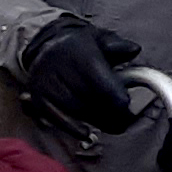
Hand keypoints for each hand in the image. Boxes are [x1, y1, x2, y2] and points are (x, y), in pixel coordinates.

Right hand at [15, 14, 142, 133]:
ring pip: (74, 109)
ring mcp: (44, 83)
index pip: (95, 76)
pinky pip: (56, 117)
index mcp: (76, 50)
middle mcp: (56, 66)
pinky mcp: (38, 97)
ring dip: (95, 119)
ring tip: (113, 123)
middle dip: (109, 110)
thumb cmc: (81, 46)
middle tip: (125, 119)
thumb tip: (133, 50)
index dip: (112, 93)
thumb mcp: (101, 39)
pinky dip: (72, 127)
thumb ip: (119, 46)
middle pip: (86, 95)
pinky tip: (86, 132)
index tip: (126, 104)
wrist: (48, 47)